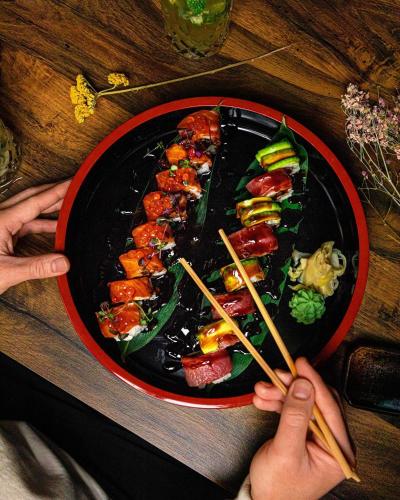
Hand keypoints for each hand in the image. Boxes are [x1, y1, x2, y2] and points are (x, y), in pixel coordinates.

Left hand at [0, 180, 70, 293]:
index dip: (57, 192)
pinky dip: (41, 223)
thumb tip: (64, 263)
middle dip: (54, 192)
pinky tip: (53, 227)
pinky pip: (24, 223)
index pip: (36, 201)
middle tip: (73, 189)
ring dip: (49, 208)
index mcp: (1, 220)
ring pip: (28, 209)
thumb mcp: (6, 273)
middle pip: (32, 198)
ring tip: (68, 206)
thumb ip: (38, 267)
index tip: (73, 183)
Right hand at [250, 357, 354, 499]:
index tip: (301, 364)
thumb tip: (304, 385)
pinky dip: (277, 402)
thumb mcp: (286, 451)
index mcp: (338, 450)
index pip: (329, 407)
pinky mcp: (303, 432)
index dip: (313, 382)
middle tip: (276, 376)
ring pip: (301, 401)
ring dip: (280, 393)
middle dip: (292, 386)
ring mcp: (317, 436)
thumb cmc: (278, 488)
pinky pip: (292, 408)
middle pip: (315, 400)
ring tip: (262, 390)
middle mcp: (331, 441)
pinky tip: (263, 399)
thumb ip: (295, 417)